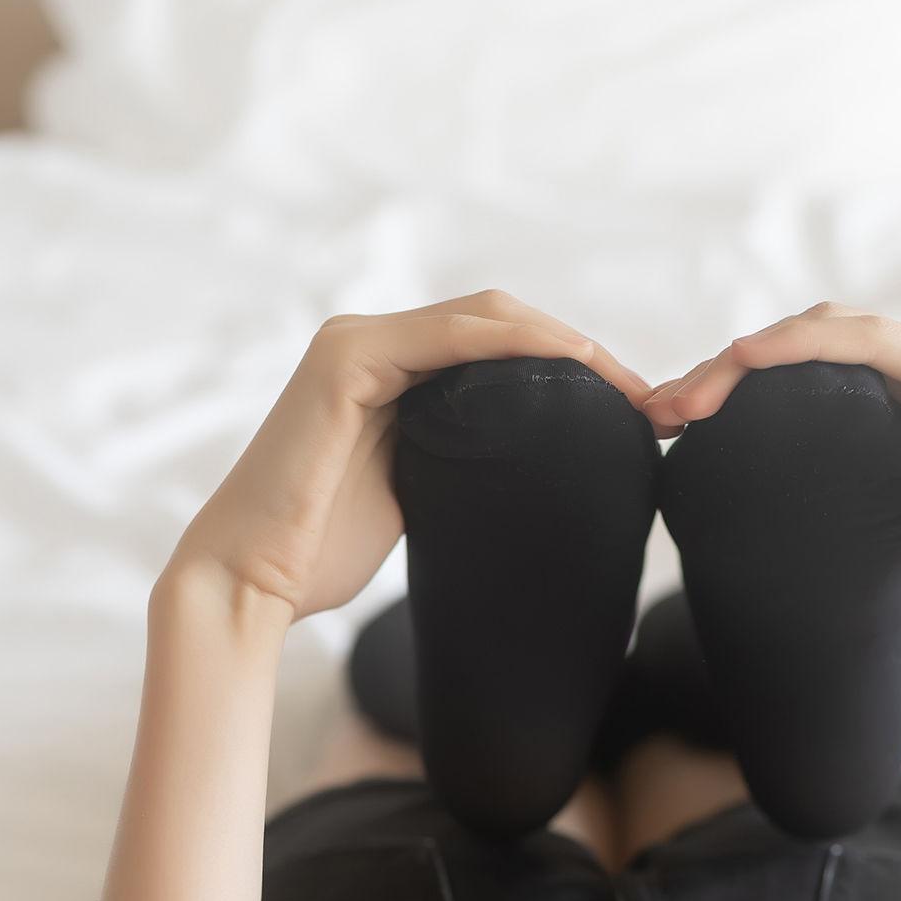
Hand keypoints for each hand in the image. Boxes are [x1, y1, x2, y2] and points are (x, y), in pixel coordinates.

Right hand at [167, 292, 650, 621]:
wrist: (252, 583)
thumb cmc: (321, 551)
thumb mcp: (415, 493)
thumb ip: (457, 460)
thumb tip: (530, 471)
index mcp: (387, 369)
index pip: (495, 344)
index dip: (569, 365)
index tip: (636, 410)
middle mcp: (370, 343)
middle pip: (498, 321)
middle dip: (580, 351)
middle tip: (648, 399)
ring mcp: (355, 344)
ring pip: (482, 317)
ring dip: (563, 342)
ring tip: (626, 386)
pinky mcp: (345, 362)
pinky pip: (448, 337)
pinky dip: (515, 343)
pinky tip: (572, 363)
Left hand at [644, 306, 900, 636]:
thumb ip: (865, 491)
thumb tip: (795, 512)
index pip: (812, 369)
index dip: (738, 385)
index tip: (671, 424)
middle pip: (810, 342)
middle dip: (726, 369)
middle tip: (659, 410)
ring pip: (833, 332)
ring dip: (750, 355)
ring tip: (686, 394)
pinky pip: (875, 346)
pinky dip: (808, 345)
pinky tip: (751, 359)